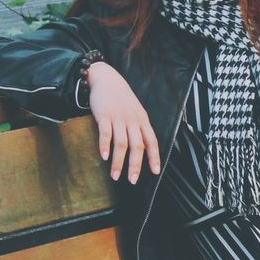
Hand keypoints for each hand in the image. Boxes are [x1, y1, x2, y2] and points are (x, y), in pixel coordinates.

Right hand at [87, 62, 160, 183]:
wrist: (106, 78)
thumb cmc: (121, 99)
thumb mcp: (135, 111)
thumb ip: (138, 128)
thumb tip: (141, 149)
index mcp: (142, 120)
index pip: (152, 141)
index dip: (154, 157)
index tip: (155, 172)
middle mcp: (132, 120)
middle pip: (137, 145)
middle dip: (135, 165)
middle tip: (132, 180)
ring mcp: (118, 117)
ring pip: (121, 143)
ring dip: (118, 161)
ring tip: (115, 176)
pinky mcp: (104, 115)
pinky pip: (105, 133)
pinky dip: (105, 146)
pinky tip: (103, 157)